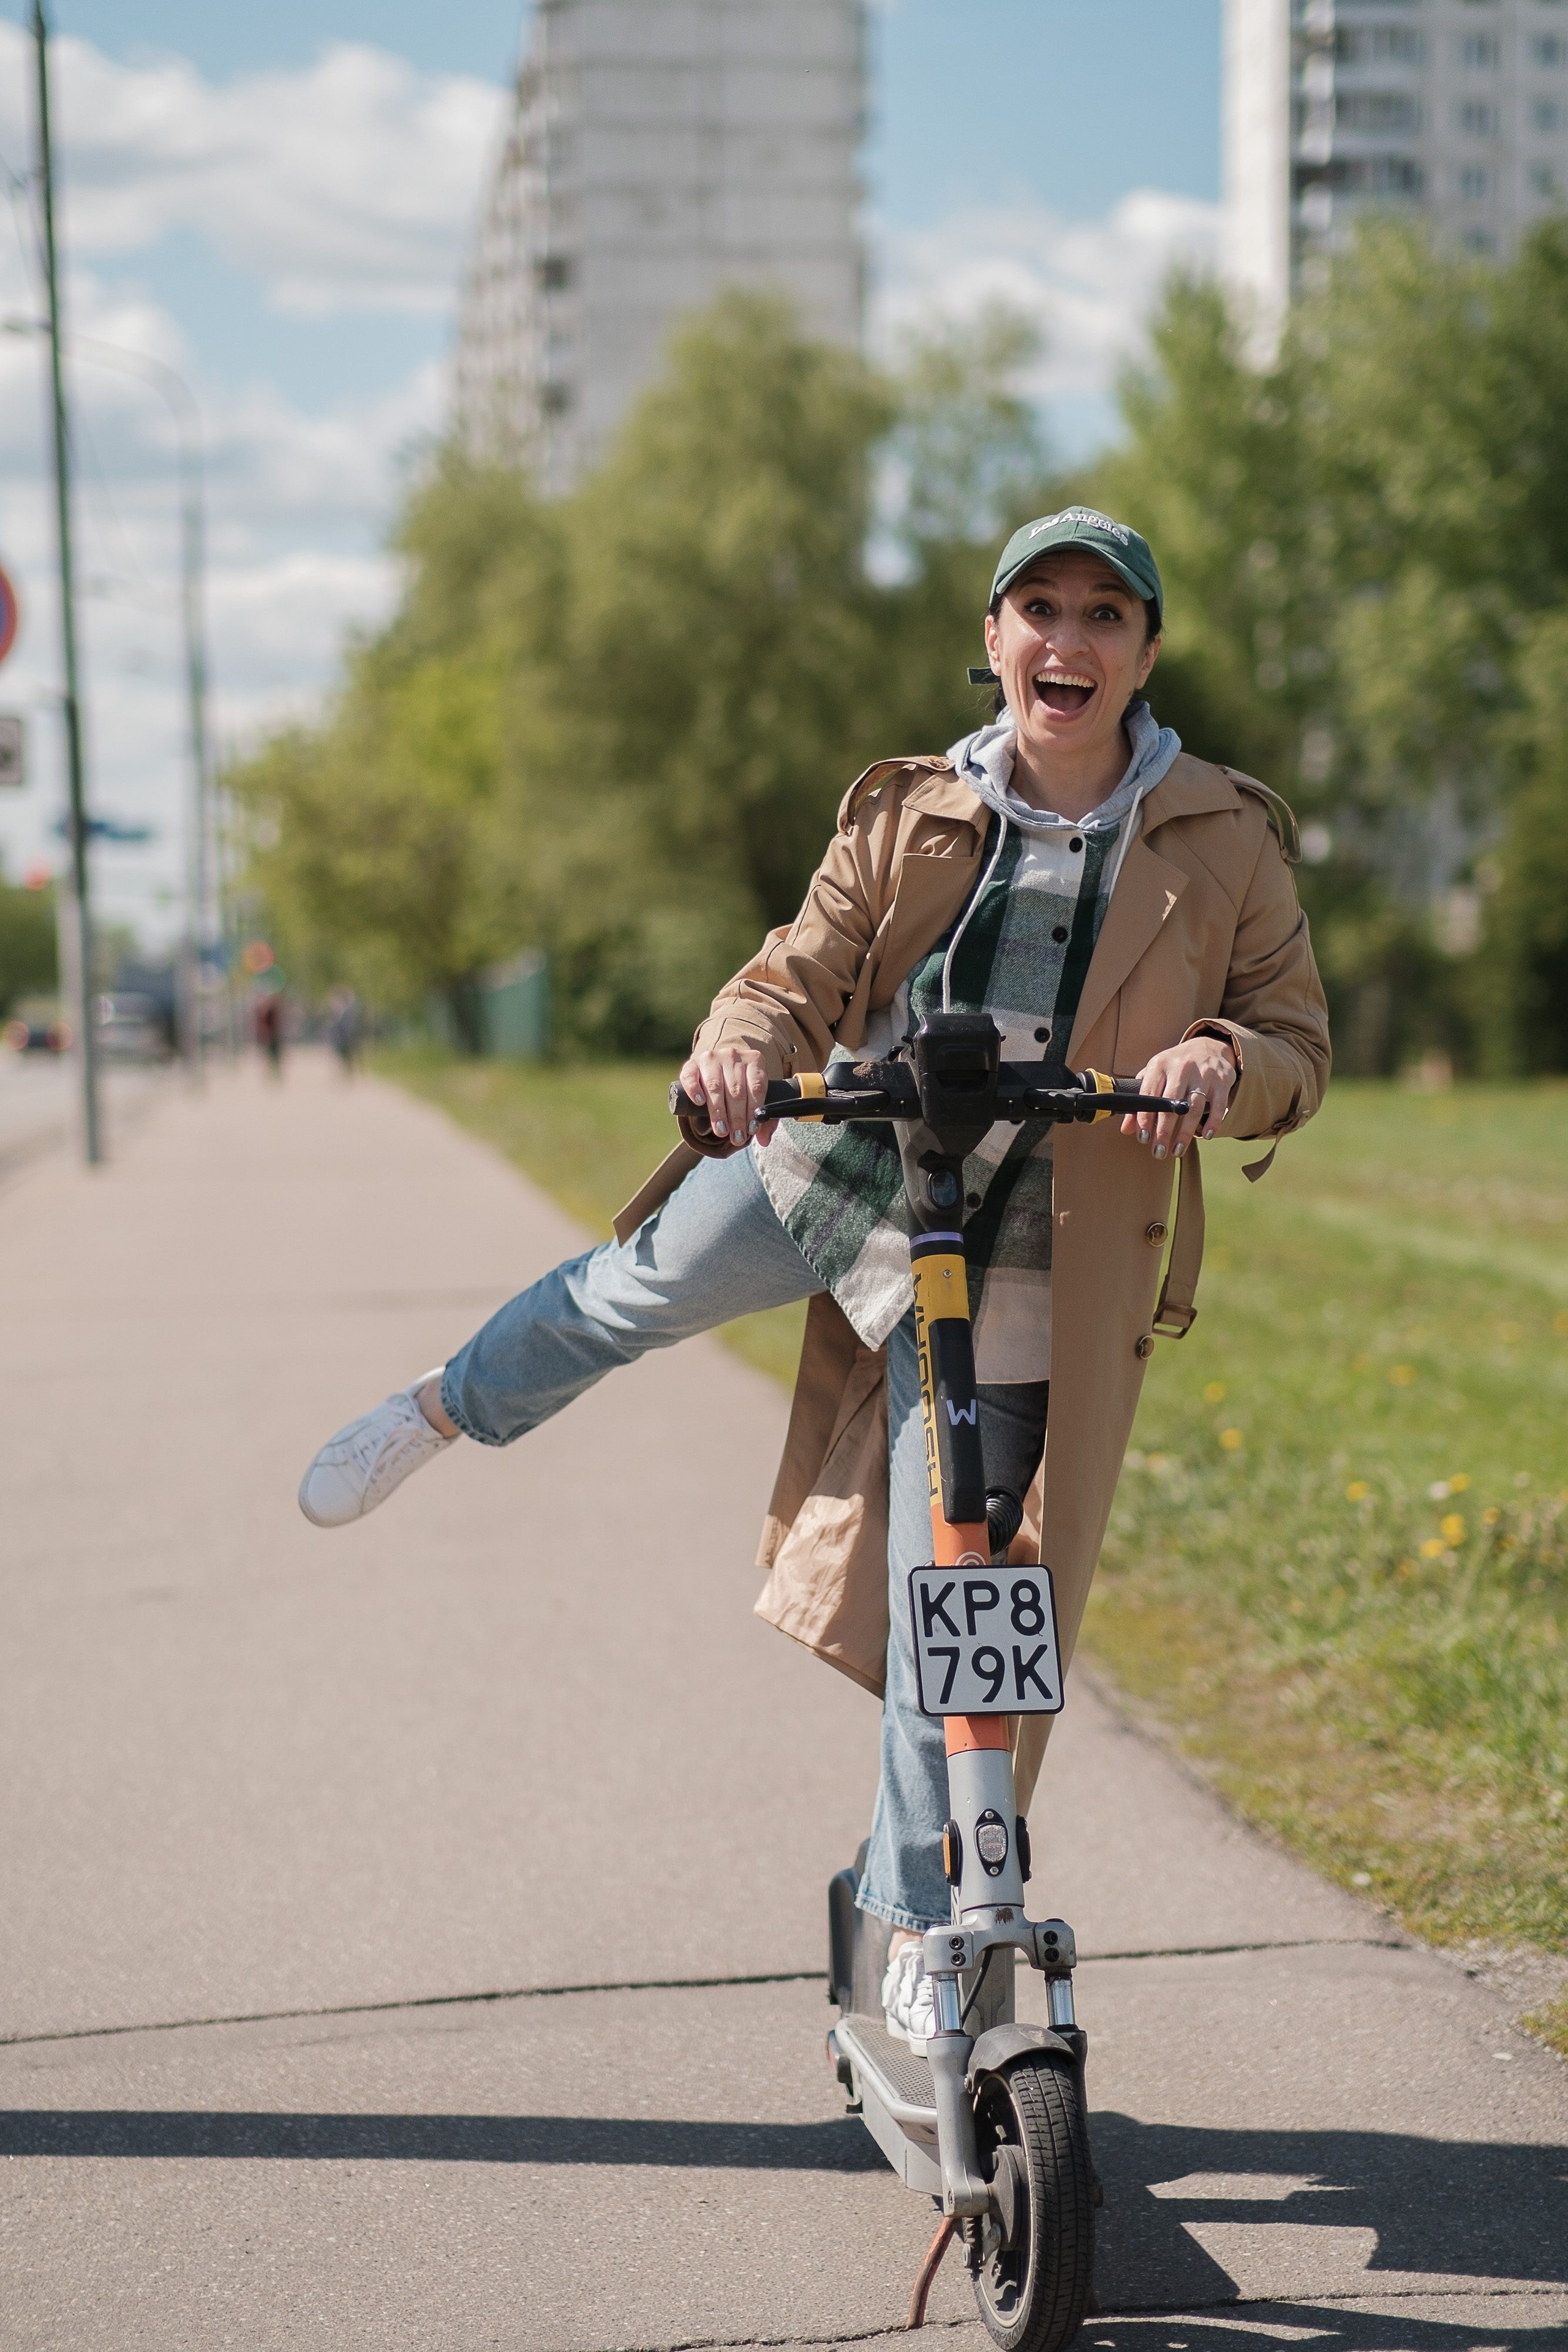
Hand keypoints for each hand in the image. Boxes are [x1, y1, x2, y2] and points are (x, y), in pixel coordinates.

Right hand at [678, 1045, 777, 1147]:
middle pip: (736, 1090)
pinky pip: (691, 1076)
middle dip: (737, 1117)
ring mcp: (711, 1058)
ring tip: (722, 1131)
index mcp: (754, 1060)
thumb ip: (763, 1117)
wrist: (718, 1068)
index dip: (754, 1109)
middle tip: (737, 1138)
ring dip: (718, 1112)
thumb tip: (765, 1140)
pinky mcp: (692, 1064)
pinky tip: (699, 1102)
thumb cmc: (740, 1087)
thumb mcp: (755, 1097)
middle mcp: (732, 1056)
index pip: (757, 1086)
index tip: (752, 1129)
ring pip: (715, 1086)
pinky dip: (694, 1089)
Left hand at [1120, 1035, 1237, 1159]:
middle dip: (1163, 1132)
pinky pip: (1218, 1105)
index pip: (1149, 1094)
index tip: (1143, 1138)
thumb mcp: (1155, 1076)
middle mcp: (1181, 1067)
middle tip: (1159, 1152)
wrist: (1208, 1047)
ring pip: (1193, 1108)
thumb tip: (1126, 1129)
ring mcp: (1203, 1073)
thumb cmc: (1175, 1066)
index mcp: (1160, 1065)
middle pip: (1171, 1104)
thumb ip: (1140, 1100)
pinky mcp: (1222, 1080)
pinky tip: (1205, 1135)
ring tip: (1177, 1150)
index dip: (1144, 1118)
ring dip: (1185, 1133)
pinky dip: (1212, 1122)